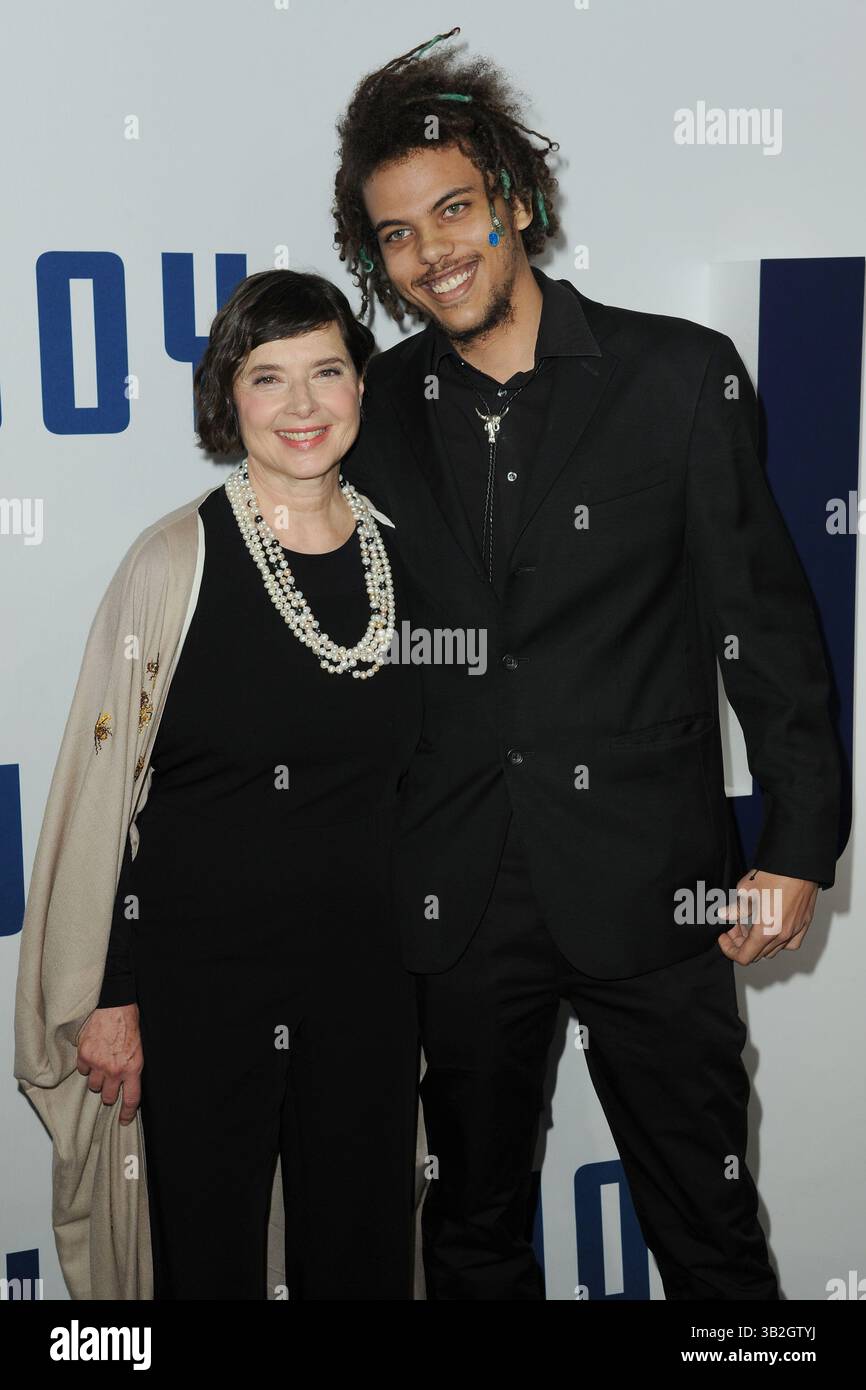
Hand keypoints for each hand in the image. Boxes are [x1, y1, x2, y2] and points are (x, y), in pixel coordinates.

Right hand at [76, 1005, 142, 1124]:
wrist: (115, 1005)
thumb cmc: (130, 1025)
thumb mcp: (139, 1050)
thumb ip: (132, 1069)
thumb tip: (127, 1085)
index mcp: (133, 1069)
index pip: (130, 1100)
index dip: (127, 1114)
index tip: (124, 1121)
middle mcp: (115, 1070)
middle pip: (107, 1097)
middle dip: (108, 1093)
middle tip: (110, 1083)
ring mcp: (98, 1063)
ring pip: (93, 1085)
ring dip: (97, 1079)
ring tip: (101, 1065)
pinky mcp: (84, 1055)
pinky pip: (82, 1070)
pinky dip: (86, 1065)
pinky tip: (93, 1055)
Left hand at [716, 869, 817, 964]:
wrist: (798, 864)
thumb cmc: (774, 875)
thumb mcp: (745, 891)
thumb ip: (735, 909)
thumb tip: (725, 915)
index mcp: (766, 931)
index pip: (744, 957)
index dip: (729, 950)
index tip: (724, 938)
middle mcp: (782, 935)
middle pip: (757, 954)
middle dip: (741, 943)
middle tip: (735, 926)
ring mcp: (795, 931)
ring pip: (773, 950)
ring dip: (759, 943)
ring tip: (751, 925)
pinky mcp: (804, 924)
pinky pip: (791, 943)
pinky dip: (778, 942)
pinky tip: (771, 928)